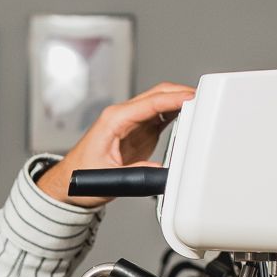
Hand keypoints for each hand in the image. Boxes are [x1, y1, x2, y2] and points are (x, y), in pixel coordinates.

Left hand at [37, 82, 194, 208]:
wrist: (70, 183)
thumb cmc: (80, 177)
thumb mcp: (108, 178)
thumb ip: (136, 174)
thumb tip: (160, 172)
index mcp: (114, 120)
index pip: (150, 102)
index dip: (174, 98)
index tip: (193, 97)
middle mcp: (123, 116)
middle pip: (157, 94)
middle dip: (181, 93)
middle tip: (206, 97)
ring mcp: (131, 122)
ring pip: (160, 101)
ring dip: (180, 100)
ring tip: (203, 103)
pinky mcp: (138, 131)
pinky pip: (160, 114)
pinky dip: (176, 111)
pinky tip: (189, 113)